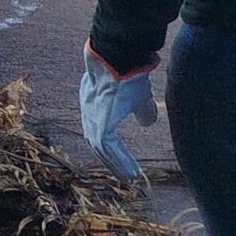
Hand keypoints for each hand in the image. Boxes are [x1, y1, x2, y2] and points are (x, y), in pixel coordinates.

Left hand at [78, 44, 159, 179]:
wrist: (119, 58)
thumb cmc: (130, 72)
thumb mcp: (139, 95)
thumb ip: (141, 109)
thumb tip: (147, 123)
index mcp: (93, 103)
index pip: (97, 130)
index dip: (108, 146)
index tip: (118, 158)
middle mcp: (88, 111)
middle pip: (95, 143)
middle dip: (110, 160)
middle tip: (124, 175)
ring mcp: (91, 117)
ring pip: (101, 149)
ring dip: (116, 164)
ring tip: (130, 177)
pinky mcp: (99, 122)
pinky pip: (107, 147)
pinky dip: (119, 160)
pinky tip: (131, 171)